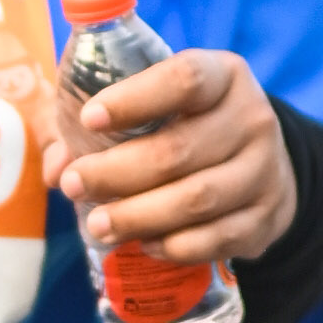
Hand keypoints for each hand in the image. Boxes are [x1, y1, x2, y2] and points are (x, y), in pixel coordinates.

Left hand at [59, 48, 295, 269]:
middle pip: (180, 149)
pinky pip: (217, 238)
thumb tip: (55, 168)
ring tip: (97, 225)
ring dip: (139, 216)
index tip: (88, 119)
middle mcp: (252, 118)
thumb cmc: (190, 126)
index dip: (134, 99)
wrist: (264, 165)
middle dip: (116, 171)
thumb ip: (97, 126)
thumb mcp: (156, 106)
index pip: (184, 79)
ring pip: (197, 199)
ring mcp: (265, 171)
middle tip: (73, 185)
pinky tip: (144, 244)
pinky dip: (174, 246)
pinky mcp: (267, 218)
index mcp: (223, 76)